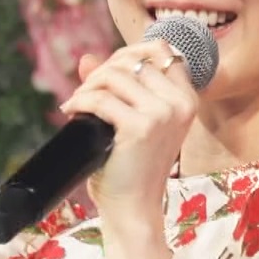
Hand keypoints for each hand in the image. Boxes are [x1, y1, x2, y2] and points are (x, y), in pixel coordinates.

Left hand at [60, 40, 196, 224]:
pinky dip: (80, 102)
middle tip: (85, 93)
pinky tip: (72, 113)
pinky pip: (100, 99)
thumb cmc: (133, 168)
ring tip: (77, 104)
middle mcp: (180, 102)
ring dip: (88, 86)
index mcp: (187, 98)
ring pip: (114, 75)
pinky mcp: (140, 127)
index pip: (161, 50)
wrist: (135, 209)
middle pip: (133, 59)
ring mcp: (163, 114)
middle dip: (102, 71)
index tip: (107, 73)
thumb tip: (87, 58)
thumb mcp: (132, 121)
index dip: (128, 53)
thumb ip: (116, 87)